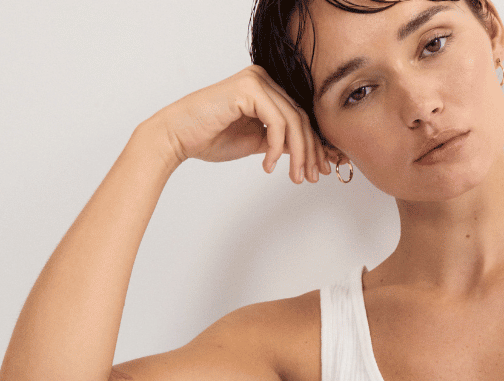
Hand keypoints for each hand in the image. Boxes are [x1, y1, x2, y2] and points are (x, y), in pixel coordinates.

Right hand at [144, 65, 334, 183]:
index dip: (315, 144)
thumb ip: (280, 142)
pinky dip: (276, 147)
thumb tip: (306, 152)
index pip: (300, 116)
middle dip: (311, 152)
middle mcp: (264, 80)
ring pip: (293, 121)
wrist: (179, 137)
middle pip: (302, 118)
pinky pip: (277, 121)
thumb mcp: (256, 143)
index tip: (324, 168)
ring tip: (295, 177)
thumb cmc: (211, 138)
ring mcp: (256, 81)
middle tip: (313, 177)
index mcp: (267, 90)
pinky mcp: (248, 89)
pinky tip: (267, 165)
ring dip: (298, 154)